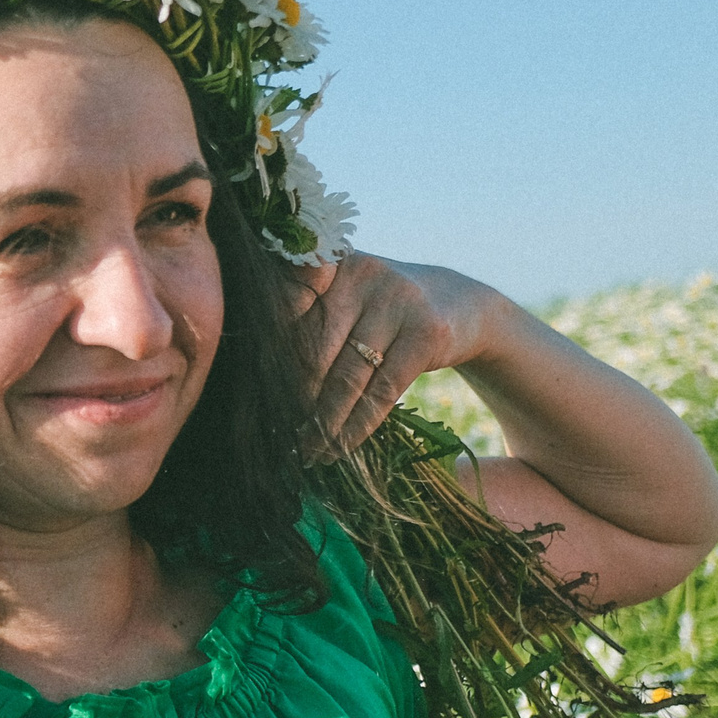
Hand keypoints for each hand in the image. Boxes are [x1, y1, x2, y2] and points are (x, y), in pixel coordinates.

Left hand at [285, 252, 501, 456]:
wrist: (460, 305)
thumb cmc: (381, 311)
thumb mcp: (346, 298)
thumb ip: (307, 322)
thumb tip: (264, 388)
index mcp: (331, 264)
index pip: (287, 310)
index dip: (272, 355)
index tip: (258, 395)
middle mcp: (361, 275)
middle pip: (314, 352)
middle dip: (295, 401)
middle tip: (279, 438)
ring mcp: (398, 301)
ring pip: (347, 377)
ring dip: (323, 424)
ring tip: (307, 452)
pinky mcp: (427, 333)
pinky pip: (382, 392)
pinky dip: (358, 426)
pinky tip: (340, 449)